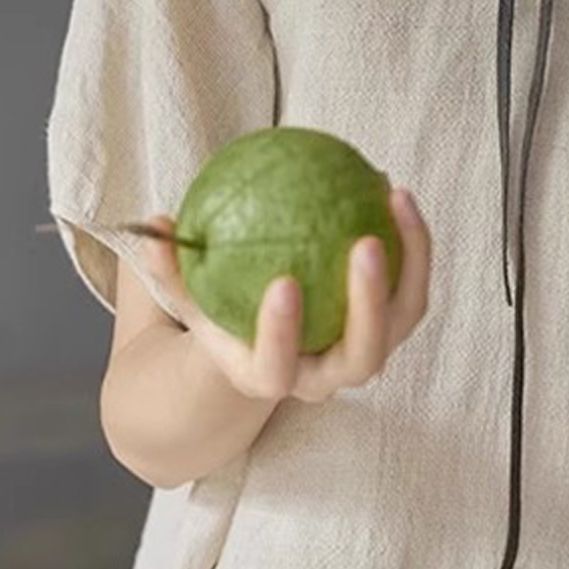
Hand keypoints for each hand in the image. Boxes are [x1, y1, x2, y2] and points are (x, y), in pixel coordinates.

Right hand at [135, 186, 431, 404]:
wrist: (264, 347)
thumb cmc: (221, 317)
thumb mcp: (188, 298)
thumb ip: (170, 268)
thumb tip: (155, 225)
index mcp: (271, 377)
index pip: (278, 368)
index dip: (282, 333)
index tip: (283, 282)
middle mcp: (326, 377)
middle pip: (362, 357)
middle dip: (368, 304)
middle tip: (365, 242)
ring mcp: (365, 354)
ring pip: (401, 319)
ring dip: (410, 260)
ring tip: (396, 198)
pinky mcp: (392, 327)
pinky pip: (411, 284)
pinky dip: (413, 242)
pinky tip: (397, 191)